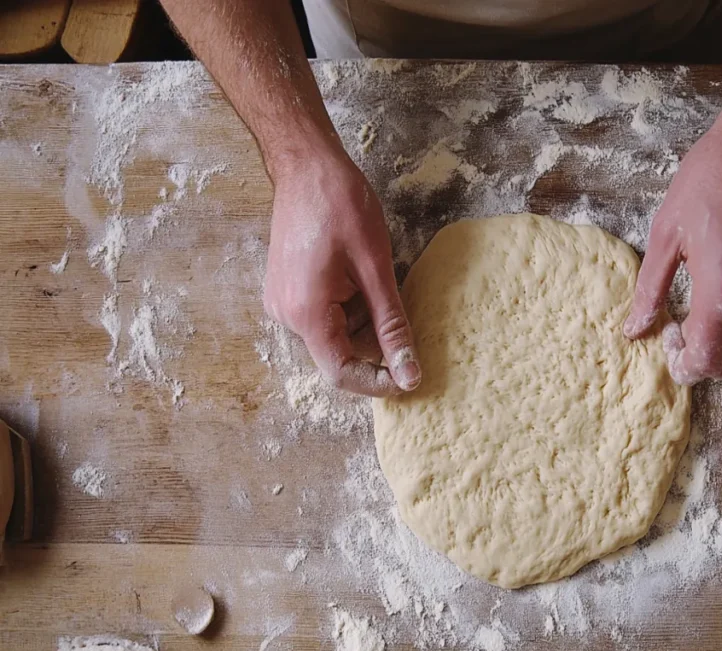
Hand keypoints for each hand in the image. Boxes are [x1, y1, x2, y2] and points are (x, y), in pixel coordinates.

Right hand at [263, 149, 419, 395]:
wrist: (306, 166)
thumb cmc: (341, 206)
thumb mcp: (376, 269)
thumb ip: (391, 326)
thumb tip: (409, 374)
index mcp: (306, 313)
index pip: (341, 373)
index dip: (376, 383)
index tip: (409, 379)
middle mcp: (286, 315)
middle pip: (338, 353)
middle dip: (373, 340)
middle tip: (396, 305)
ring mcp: (282, 302)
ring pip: (333, 333)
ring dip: (362, 318)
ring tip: (373, 276)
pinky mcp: (286, 290)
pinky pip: (323, 315)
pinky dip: (349, 305)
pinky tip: (359, 273)